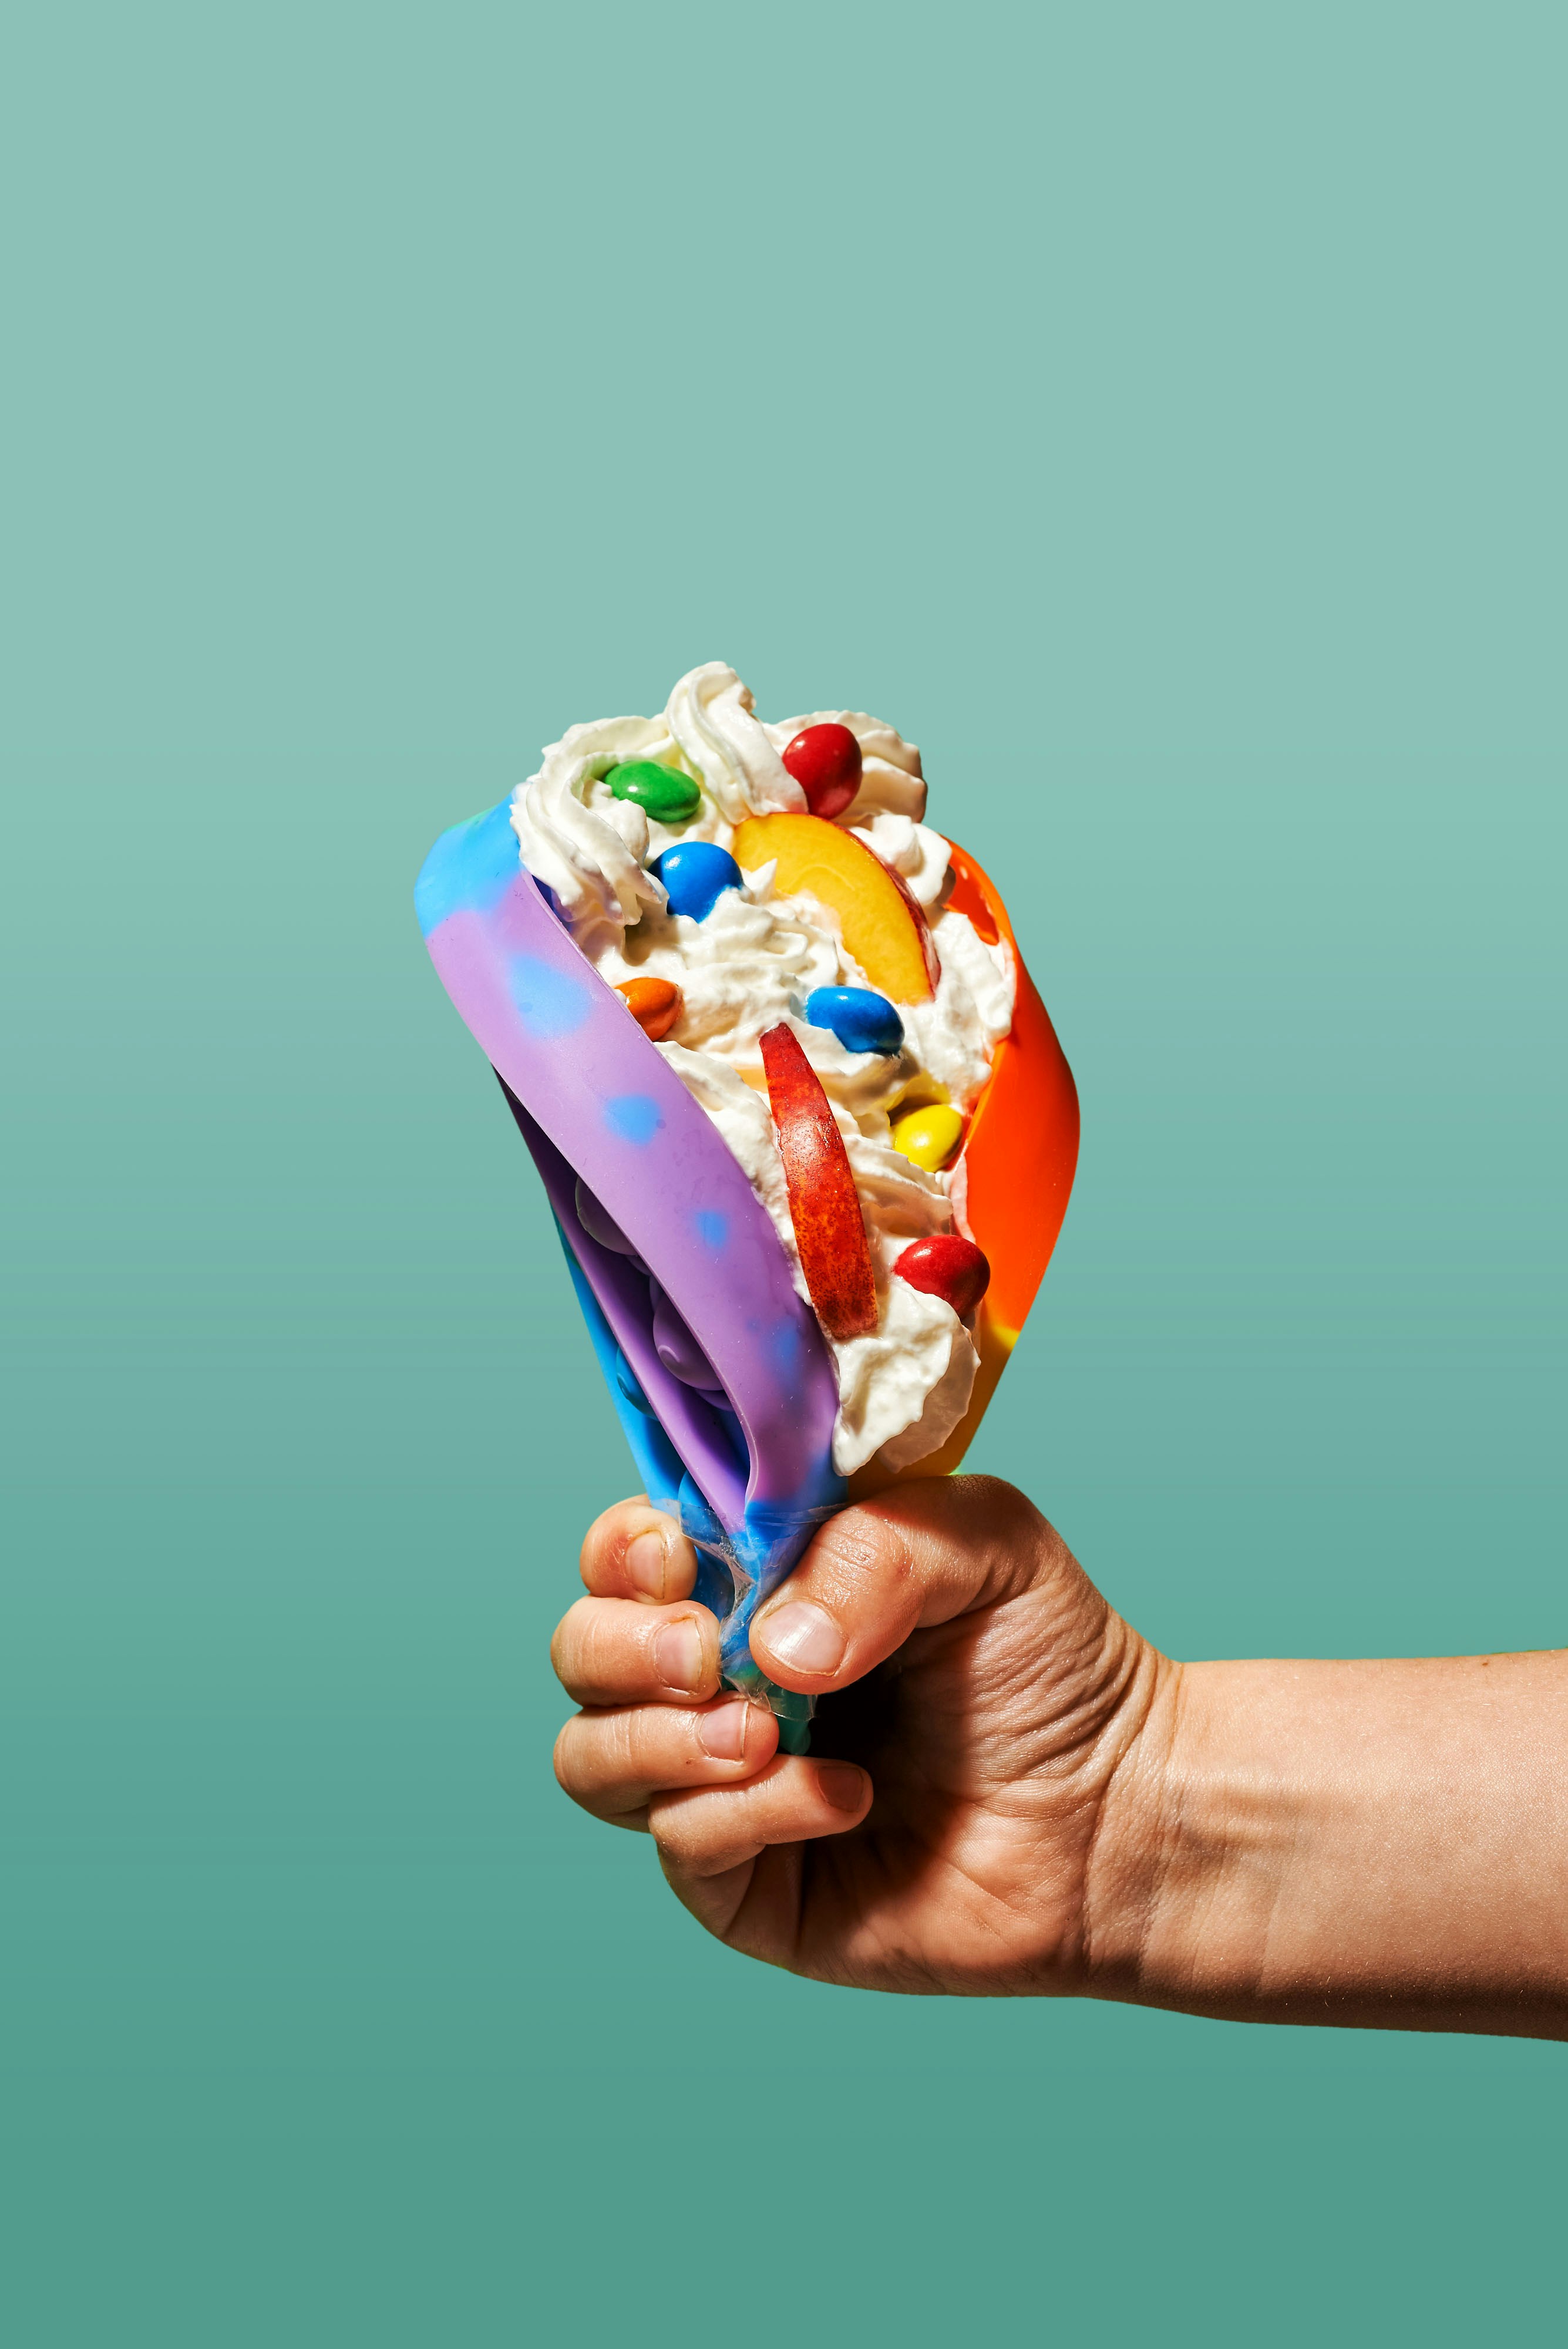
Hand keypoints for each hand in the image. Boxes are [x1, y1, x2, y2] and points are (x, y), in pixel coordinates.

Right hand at [550, 1476, 1166, 1993]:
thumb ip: (868, 1545)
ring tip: (767, 1731)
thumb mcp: (980, 1540)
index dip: (627, 1549)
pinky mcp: (748, 1888)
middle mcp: (723, 1681)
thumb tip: (767, 1643)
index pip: (629, 1554)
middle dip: (623, 1644)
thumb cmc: (1052, 1665)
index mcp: (758, 1582)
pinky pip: (680, 1847)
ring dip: (661, 1735)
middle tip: (708, 1649)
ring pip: (592, 1756)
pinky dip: (749, 1812)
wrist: (1123, 1811)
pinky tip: (847, 1797)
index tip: (679, 1553)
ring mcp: (726, 1787)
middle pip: (583, 1653)